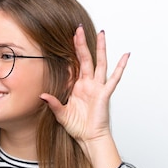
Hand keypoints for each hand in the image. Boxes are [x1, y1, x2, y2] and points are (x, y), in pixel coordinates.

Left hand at [40, 25, 129, 145]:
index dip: (69, 54)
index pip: (73, 66)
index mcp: (77, 87)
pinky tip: (126, 55)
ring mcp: (97, 87)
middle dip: (81, 44)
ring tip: (101, 33)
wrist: (89, 138)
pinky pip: (114, 78)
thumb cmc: (78, 127)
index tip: (65, 40)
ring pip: (100, 63)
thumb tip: (42, 95)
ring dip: (100, 48)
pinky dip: (121, 67)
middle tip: (78, 28)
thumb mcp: (61, 114)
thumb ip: (53, 103)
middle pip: (86, 59)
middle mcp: (88, 84)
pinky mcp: (105, 94)